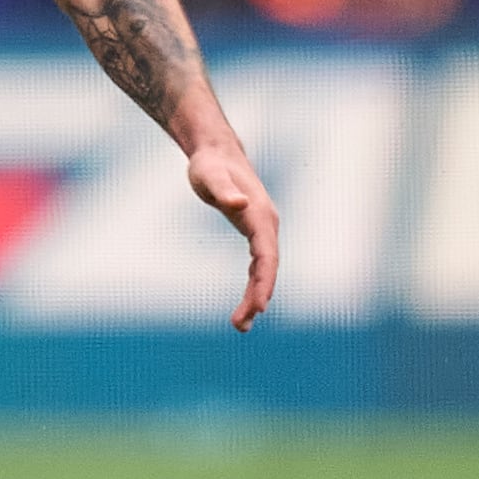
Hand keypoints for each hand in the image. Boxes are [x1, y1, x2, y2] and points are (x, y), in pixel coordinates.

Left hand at [187, 141, 278, 331]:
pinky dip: (254, 285)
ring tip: (240, 325)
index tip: (258, 306)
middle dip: (258, 298)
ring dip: (256, 297)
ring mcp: (263, 230)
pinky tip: (247, 304)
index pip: (267, 256)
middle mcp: (267, 225)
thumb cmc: (210, 164)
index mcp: (260, 216)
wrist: (216, 152)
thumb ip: (223, 189)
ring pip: (265, 270)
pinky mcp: (254, 232)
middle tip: (240, 325)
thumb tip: (239, 203)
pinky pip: (258, 265)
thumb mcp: (210, 175)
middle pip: (268, 269)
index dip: (264, 282)